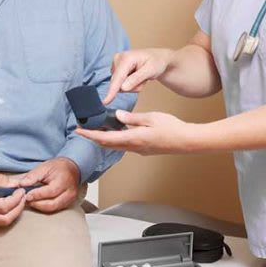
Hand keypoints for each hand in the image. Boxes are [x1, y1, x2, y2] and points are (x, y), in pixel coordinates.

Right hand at [0, 166, 25, 226]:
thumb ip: (0, 179)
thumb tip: (16, 184)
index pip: (4, 206)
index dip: (17, 199)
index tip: (21, 189)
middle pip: (6, 218)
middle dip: (19, 207)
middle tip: (23, 195)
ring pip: (3, 222)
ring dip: (15, 212)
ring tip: (19, 199)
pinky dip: (8, 214)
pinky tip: (11, 204)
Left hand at [18, 157, 81, 212]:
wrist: (72, 168)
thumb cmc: (58, 167)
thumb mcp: (44, 167)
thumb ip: (32, 176)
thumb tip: (21, 184)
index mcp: (63, 181)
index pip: (50, 192)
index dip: (37, 195)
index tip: (26, 195)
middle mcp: (69, 192)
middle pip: (52, 204)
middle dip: (37, 204)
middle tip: (26, 200)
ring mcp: (70, 199)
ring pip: (53, 208)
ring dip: (39, 206)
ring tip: (31, 201)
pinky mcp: (68, 203)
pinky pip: (55, 209)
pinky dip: (45, 207)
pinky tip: (38, 202)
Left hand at [76, 110, 199, 154]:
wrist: (186, 141)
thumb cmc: (171, 128)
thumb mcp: (151, 118)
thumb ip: (132, 118)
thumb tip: (117, 116)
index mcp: (133, 138)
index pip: (105, 138)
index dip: (90, 135)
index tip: (79, 131)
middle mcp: (133, 147)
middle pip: (107, 144)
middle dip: (94, 137)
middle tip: (83, 129)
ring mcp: (139, 150)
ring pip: (115, 146)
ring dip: (104, 138)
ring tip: (97, 128)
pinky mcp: (143, 149)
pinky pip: (124, 145)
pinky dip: (115, 139)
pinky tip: (116, 130)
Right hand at [102, 48, 172, 104]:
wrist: (158, 58)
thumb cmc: (156, 62)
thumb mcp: (150, 70)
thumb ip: (136, 79)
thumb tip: (123, 87)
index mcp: (126, 58)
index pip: (117, 78)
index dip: (111, 91)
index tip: (105, 101)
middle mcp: (118, 59)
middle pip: (118, 83)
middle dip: (132, 86)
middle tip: (144, 79)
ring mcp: (117, 64)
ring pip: (120, 85)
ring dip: (132, 86)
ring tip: (142, 77)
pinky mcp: (117, 69)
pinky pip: (121, 84)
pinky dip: (130, 84)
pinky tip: (137, 77)